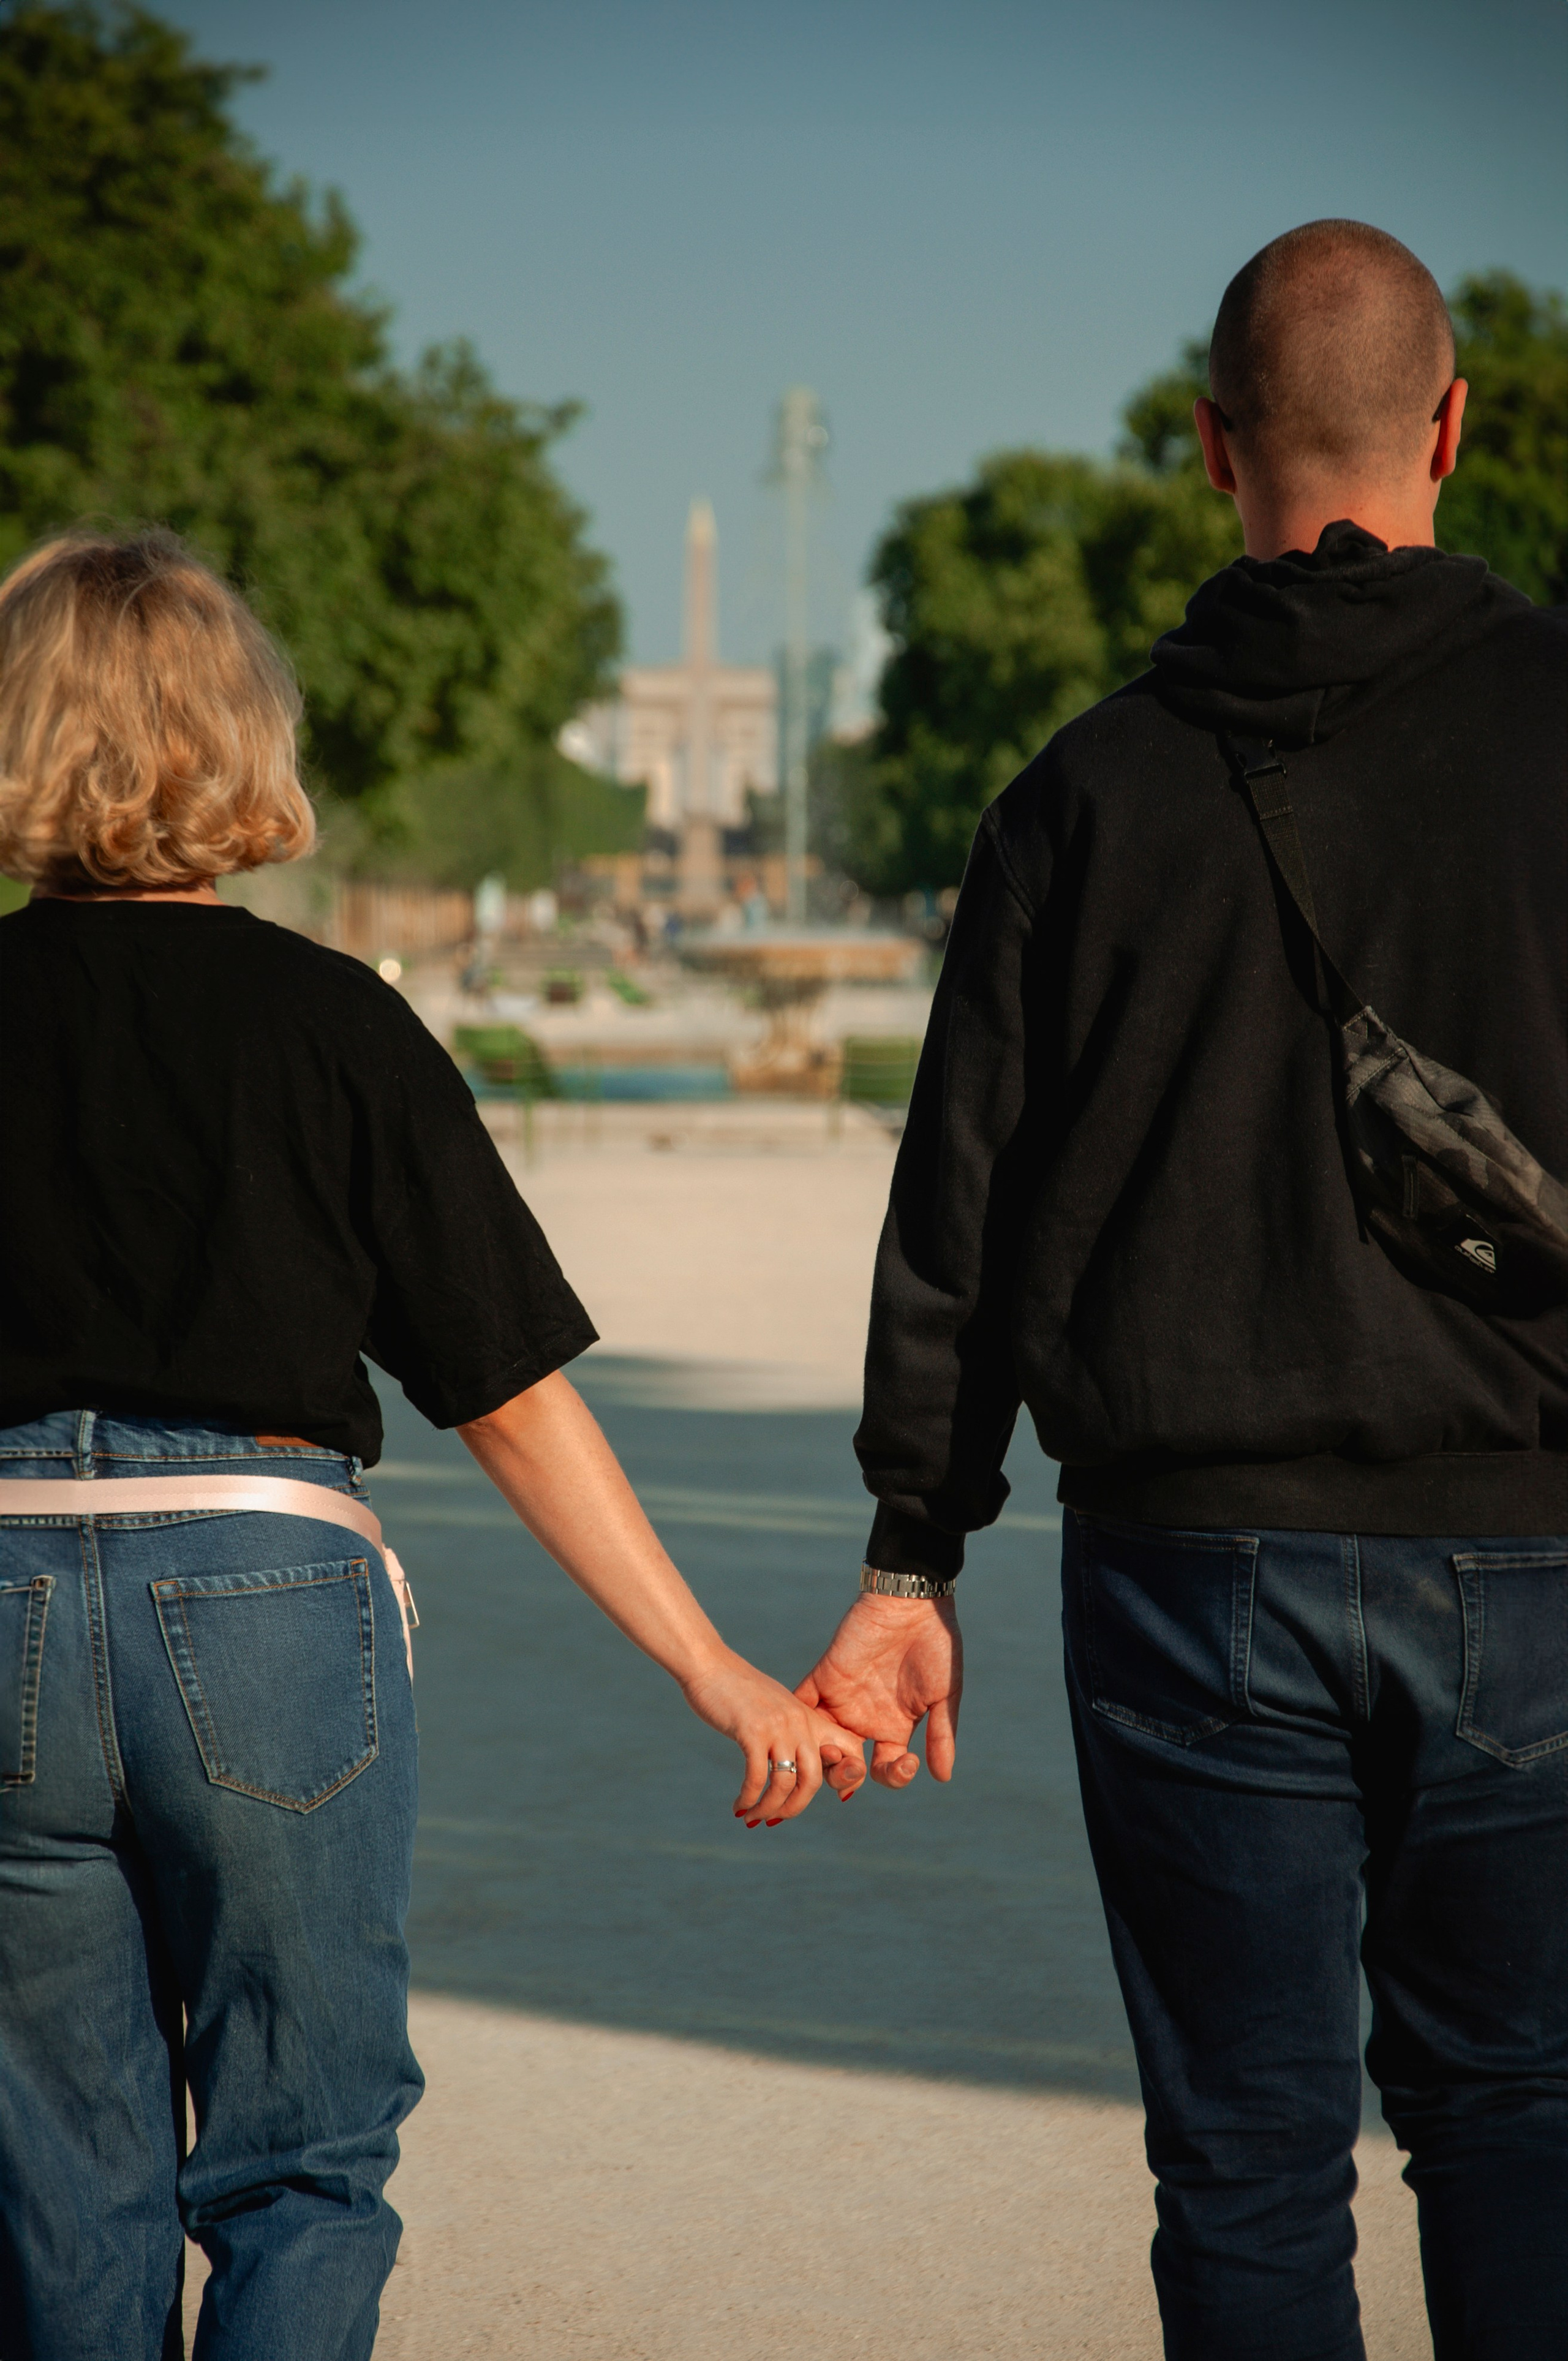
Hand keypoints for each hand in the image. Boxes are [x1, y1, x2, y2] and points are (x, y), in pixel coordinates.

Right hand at [681, 1646, 867, 1824]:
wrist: (709, 1665)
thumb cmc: (738, 1690)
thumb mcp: (775, 1707)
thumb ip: (789, 1729)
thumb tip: (792, 1762)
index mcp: (809, 1717)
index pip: (849, 1748)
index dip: (848, 1778)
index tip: (835, 1798)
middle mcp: (799, 1722)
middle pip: (814, 1779)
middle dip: (796, 1806)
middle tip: (776, 1818)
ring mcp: (777, 1726)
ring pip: (785, 1783)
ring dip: (769, 1808)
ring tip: (752, 1817)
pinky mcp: (752, 1731)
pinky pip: (758, 1777)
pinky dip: (749, 1798)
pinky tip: (738, 1806)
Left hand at [795, 1593, 961, 1789]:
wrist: (914, 1602)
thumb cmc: (936, 1645)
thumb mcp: (944, 1693)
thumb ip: (941, 1735)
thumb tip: (942, 1777)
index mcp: (894, 1727)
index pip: (885, 1769)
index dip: (894, 1776)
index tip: (908, 1763)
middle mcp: (865, 1719)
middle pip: (845, 1766)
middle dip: (845, 1779)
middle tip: (855, 1767)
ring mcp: (842, 1700)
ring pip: (818, 1743)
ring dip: (819, 1759)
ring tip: (832, 1754)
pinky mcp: (824, 1677)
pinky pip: (800, 1703)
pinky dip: (794, 1721)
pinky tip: (802, 1731)